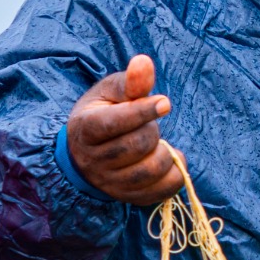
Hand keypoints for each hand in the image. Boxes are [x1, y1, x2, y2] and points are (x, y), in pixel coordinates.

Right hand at [67, 55, 183, 205]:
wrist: (86, 153)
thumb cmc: (102, 113)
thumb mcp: (110, 92)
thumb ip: (130, 80)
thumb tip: (144, 62)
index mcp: (85, 129)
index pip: (115, 123)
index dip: (143, 111)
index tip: (164, 103)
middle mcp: (93, 161)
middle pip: (136, 145)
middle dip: (152, 129)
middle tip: (150, 124)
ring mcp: (110, 184)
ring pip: (149, 171)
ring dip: (165, 153)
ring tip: (159, 143)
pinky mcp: (129, 198)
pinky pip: (162, 191)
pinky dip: (175, 173)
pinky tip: (169, 159)